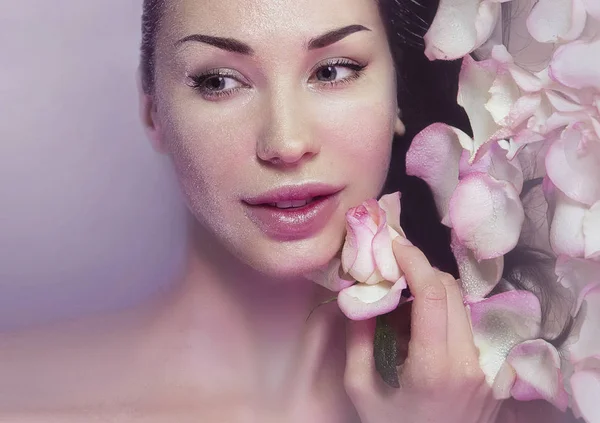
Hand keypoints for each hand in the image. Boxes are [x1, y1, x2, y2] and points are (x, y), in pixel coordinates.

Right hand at [343, 237, 501, 422]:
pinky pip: (466, 323)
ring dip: (431, 290)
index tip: (392, 245)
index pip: (432, 294)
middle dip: (420, 270)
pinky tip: (421, 325)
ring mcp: (484, 365)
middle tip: (392, 269)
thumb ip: (357, 339)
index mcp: (434, 366)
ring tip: (402, 300)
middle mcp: (467, 361)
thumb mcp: (361, 389)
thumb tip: (359, 296)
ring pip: (461, 303)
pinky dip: (442, 311)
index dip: (412, 261)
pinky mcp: (490, 369)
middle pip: (450, 289)